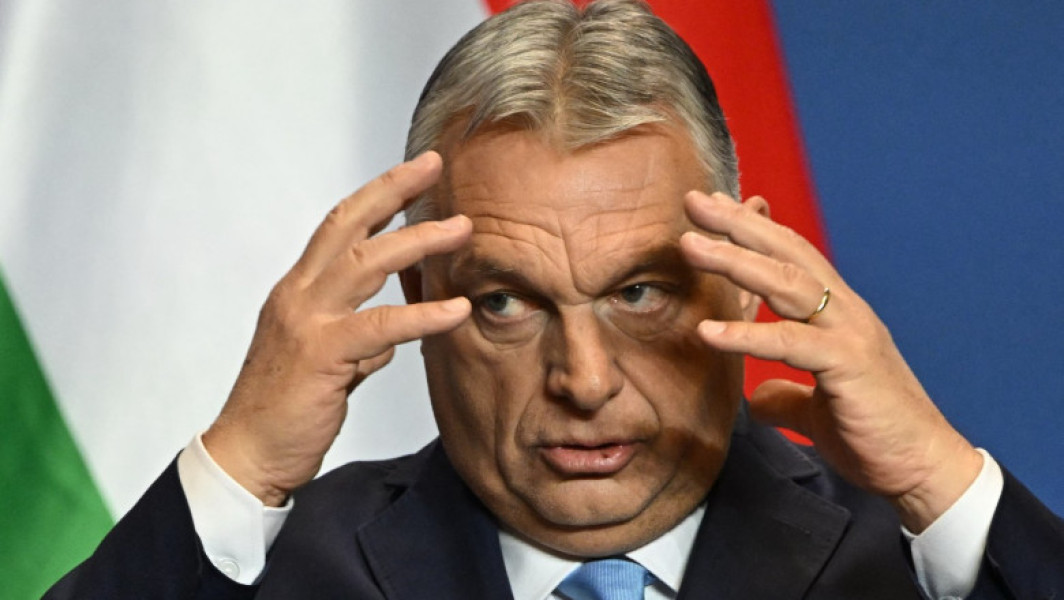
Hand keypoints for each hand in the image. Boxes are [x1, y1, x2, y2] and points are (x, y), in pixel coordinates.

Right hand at [203, 152, 471, 505]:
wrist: (247, 455)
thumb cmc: (285, 411)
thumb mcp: (324, 363)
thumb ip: (356, 341)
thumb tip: (389, 338)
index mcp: (297, 292)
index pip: (338, 228)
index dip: (376, 196)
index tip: (413, 175)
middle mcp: (297, 295)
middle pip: (348, 224)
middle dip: (393, 189)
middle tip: (434, 165)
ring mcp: (306, 321)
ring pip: (367, 263)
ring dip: (419, 241)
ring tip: (462, 228)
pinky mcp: (320, 354)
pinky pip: (381, 326)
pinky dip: (423, 316)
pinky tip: (457, 310)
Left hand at [679, 191, 982, 531]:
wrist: (923, 468)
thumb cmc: (874, 434)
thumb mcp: (816, 408)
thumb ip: (786, 394)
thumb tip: (757, 397)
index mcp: (836, 314)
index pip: (791, 256)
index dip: (752, 229)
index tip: (714, 206)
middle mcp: (845, 311)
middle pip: (786, 253)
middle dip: (737, 224)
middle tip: (695, 200)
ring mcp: (849, 334)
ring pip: (787, 282)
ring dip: (735, 261)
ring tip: (690, 246)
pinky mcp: (849, 365)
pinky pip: (791, 343)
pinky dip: (747, 336)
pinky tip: (708, 332)